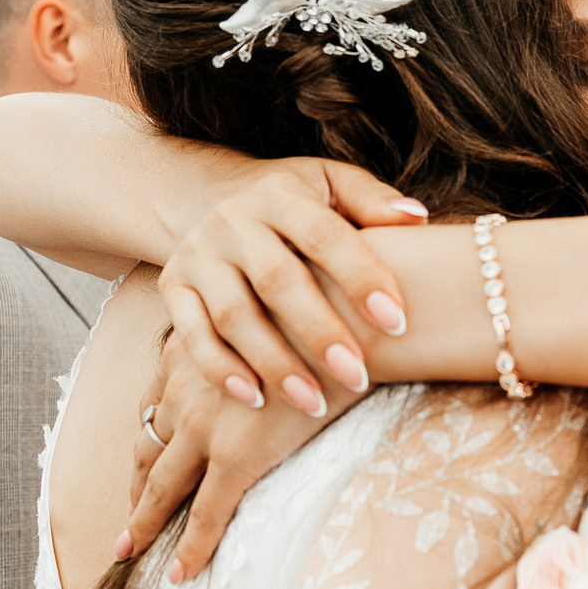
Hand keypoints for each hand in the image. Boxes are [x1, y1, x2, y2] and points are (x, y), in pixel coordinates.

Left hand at [123, 324, 352, 578]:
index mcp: (196, 345)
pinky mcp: (237, 456)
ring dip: (144, 519)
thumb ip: (259, 330)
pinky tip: (183, 573)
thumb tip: (282, 342)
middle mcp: (188, 383)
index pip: (158, 399)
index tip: (145, 455)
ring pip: (162, 484)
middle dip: (135, 482)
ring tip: (131, 546)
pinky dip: (190, 548)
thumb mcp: (276, 304)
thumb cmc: (331, 301)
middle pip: (148, 443)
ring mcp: (207, 423)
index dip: (150, 432)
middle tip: (128, 514)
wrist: (355, 314)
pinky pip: (205, 514)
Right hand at [155, 158, 427, 413]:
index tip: (396, 322)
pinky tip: (256, 399)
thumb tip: (415, 218)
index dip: (360, 276)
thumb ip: (372, 200)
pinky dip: (221, 370)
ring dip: (275, 363)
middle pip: (276, 280)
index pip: (323, 234)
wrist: (213, 198)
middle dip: (319, 332)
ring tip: (315, 403)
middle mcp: (231, 221)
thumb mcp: (332, 185)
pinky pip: (191, 335)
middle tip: (358, 377)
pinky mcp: (172, 287)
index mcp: (279, 194)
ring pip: (233, 315)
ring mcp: (197, 255)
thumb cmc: (297, 204)